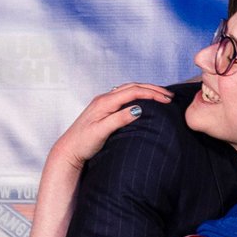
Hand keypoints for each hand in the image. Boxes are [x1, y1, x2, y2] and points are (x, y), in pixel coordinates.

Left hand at [52, 83, 172, 166]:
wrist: (68, 150)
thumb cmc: (83, 143)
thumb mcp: (101, 132)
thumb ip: (118, 119)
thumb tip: (138, 109)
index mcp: (105, 102)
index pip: (133, 92)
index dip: (152, 93)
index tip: (167, 100)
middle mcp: (104, 98)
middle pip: (132, 87)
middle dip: (152, 89)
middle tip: (169, 96)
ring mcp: (103, 102)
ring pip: (128, 90)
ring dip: (145, 90)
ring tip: (160, 96)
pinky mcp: (103, 108)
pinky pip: (124, 96)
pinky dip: (137, 95)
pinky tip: (143, 101)